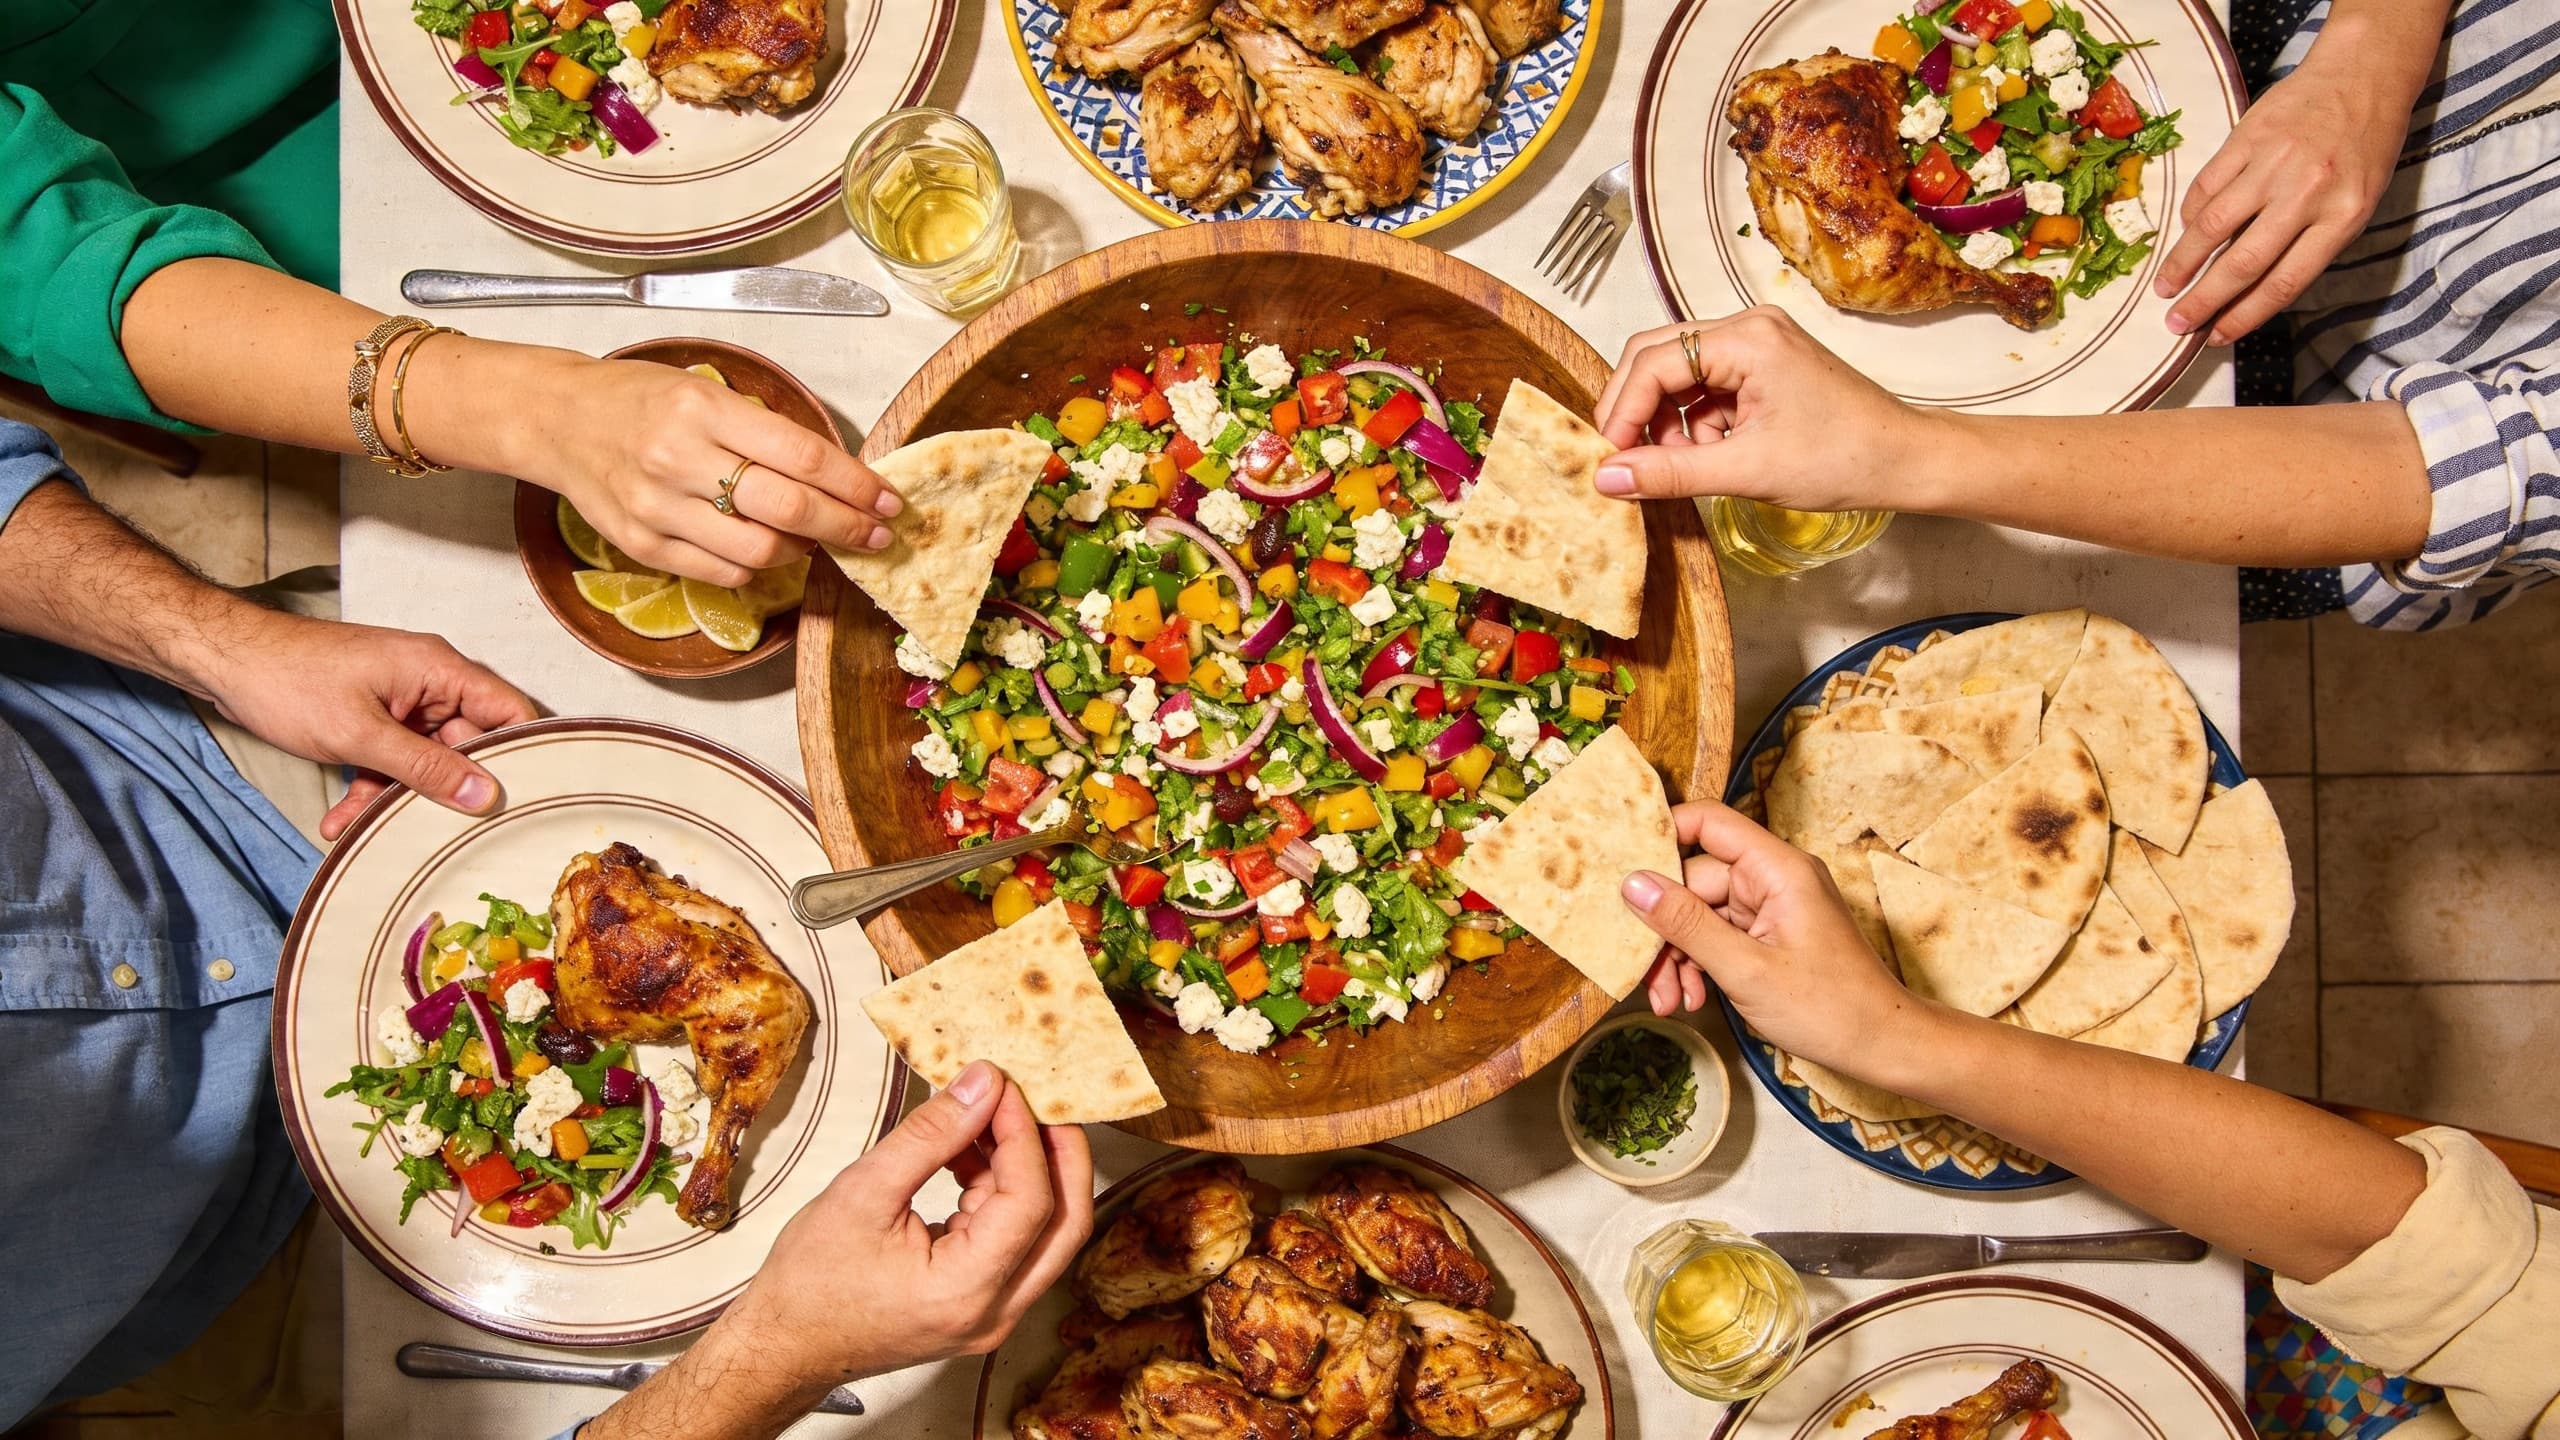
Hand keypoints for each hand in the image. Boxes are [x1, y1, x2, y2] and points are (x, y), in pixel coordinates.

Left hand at [197, 612, 537, 839]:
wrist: (222, 660)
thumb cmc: (290, 682)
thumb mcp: (362, 735)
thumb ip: (427, 768)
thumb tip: (486, 795)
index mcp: (439, 670)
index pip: (507, 711)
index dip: (522, 754)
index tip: (525, 802)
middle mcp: (427, 683)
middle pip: (466, 742)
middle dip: (449, 788)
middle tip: (442, 830)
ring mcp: (398, 701)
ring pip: (424, 759)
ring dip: (397, 796)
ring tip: (369, 830)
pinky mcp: (371, 717)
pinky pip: (389, 759)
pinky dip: (370, 788)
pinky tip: (341, 821)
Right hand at [524, 355, 902, 587]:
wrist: (558, 420)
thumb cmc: (639, 400)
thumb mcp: (705, 392)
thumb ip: (765, 431)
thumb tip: (837, 475)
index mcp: (703, 411)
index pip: (803, 457)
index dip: (856, 485)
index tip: (888, 498)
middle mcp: (679, 460)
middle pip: (790, 509)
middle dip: (848, 526)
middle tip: (878, 532)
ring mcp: (659, 509)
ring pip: (761, 550)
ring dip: (805, 549)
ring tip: (819, 538)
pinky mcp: (643, 545)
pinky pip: (723, 571)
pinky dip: (758, 565)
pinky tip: (770, 548)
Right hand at [736, 1061, 1092, 1374]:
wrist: (785, 1346)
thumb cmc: (811, 1285)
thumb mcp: (864, 1192)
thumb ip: (930, 1135)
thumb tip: (982, 1085)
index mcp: (966, 1291)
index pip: (1031, 1201)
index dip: (1024, 1135)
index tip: (1003, 1087)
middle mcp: (994, 1312)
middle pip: (1066, 1223)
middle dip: (1057, 1154)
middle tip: (1033, 1100)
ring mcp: (993, 1314)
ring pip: (1046, 1232)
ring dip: (1026, 1170)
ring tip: (984, 1120)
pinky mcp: (982, 1305)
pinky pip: (1017, 1243)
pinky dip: (1002, 1193)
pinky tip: (969, 1156)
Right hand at [1590, 309, 1940, 510]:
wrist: (1907, 462)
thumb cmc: (1844, 459)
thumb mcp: (1747, 471)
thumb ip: (1670, 473)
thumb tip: (1606, 478)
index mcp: (1747, 338)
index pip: (1654, 361)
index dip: (1622, 411)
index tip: (1609, 458)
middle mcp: (1748, 327)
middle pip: (1659, 357)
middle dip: (1637, 412)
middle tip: (1625, 461)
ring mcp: (1757, 346)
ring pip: (1679, 377)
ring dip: (1669, 424)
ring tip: (1687, 467)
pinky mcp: (1764, 368)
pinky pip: (1706, 390)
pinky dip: (1697, 427)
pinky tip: (1714, 458)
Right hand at [1620, 800, 1921, 1070]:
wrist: (1881, 1047)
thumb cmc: (1829, 1008)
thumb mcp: (1746, 969)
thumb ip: (1687, 924)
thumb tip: (1633, 884)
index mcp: (1777, 869)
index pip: (1708, 823)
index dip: (1662, 837)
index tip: (1619, 868)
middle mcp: (1773, 878)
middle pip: (1695, 879)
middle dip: (1665, 928)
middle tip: (1644, 973)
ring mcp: (1770, 907)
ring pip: (1700, 913)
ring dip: (1678, 954)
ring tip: (1669, 998)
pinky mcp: (1768, 935)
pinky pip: (1717, 936)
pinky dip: (1699, 964)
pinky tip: (1689, 997)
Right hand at [2151, 43, 2409, 344]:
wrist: (2362, 75)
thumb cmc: (2364, 147)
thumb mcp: (2358, 202)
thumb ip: (2312, 241)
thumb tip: (2252, 284)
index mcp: (2343, 217)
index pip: (2285, 282)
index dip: (2245, 315)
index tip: (2216, 335)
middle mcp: (2307, 193)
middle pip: (2244, 262)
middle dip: (2205, 299)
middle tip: (2177, 323)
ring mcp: (2274, 163)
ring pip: (2214, 225)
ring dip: (2183, 262)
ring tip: (2165, 286)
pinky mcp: (2248, 137)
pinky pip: (2207, 184)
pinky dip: (2190, 214)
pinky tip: (2184, 232)